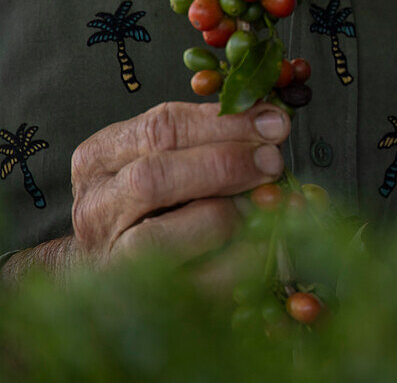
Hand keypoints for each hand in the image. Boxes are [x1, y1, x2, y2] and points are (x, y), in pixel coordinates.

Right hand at [4, 102, 289, 279]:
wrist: (113, 274)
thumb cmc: (152, 202)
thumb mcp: (165, 157)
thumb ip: (209, 136)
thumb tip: (272, 123)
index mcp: (99, 159)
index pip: (161, 129)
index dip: (223, 123)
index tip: (273, 123)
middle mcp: (97, 208)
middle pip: (156, 177)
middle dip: (226, 164)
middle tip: (273, 161)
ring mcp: (115, 259)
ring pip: (170, 232)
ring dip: (235, 213)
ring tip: (268, 201)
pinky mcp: (148, 300)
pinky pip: (208, 277)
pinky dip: (248, 255)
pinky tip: (270, 240)